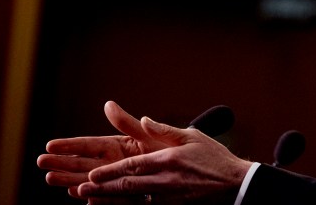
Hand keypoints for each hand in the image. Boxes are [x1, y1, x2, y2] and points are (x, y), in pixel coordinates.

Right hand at [38, 101, 169, 198]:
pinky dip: (95, 195)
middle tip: (41, 162)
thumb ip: (129, 125)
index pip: (91, 145)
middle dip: (63, 163)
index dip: (71, 145)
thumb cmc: (172, 150)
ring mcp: (119, 181)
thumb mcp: (151, 135)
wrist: (194, 172)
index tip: (51, 145)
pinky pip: (109, 197)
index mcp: (120, 147)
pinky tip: (78, 193)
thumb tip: (108, 105)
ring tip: (52, 178)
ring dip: (71, 179)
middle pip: (85, 164)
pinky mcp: (128, 196)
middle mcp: (115, 164)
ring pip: (91, 181)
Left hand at [78, 115, 250, 204]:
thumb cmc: (215, 158)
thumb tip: (144, 119)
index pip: (132, 166)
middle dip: (102, 188)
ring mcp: (169, 198)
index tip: (92, 174)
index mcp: (168, 159)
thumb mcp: (193, 136)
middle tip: (80, 188)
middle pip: (127, 186)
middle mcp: (165, 181)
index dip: (110, 172)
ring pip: (132, 201)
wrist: (236, 184)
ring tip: (90, 200)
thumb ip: (165, 130)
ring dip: (109, 201)